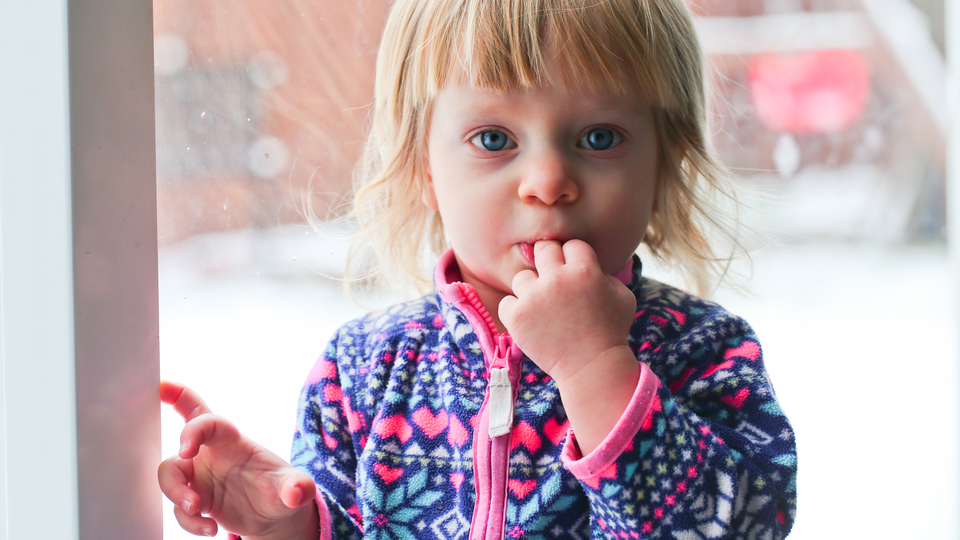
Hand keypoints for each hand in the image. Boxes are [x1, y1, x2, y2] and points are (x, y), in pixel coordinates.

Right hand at [158, 381, 318, 538]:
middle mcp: (213, 454)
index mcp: (234, 442)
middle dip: (177, 438)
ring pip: (170, 473)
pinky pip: (178, 506)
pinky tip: (210, 528)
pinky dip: (188, 521)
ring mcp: (202, 476)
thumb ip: (297, 486)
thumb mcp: (293, 487)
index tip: (186, 449)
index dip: (193, 428)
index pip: (209, 422)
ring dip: (176, 492)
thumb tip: (300, 491)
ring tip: (196, 510)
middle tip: (183, 457)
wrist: (274, 515)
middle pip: (183, 436)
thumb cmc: (281, 489)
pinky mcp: (197, 498)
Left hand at [497, 240, 636, 384]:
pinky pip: (507, 302)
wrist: (592, 367)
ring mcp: (534, 297)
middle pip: (543, 249)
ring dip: (532, 290)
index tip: (576, 274)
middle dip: (549, 262)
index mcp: (584, 270)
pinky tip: (532, 321)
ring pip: (522, 277)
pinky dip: (517, 311)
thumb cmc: (611, 332)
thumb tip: (588, 262)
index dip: (575, 258)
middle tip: (554, 282)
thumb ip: (607, 273)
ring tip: (545, 309)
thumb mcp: (623, 296)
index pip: (572, 245)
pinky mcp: (517, 316)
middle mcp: (557, 279)